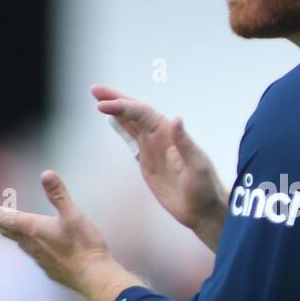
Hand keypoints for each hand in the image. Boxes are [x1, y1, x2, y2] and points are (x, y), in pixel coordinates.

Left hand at [0, 170, 120, 300]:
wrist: (94, 279)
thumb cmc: (85, 247)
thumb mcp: (74, 216)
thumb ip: (59, 195)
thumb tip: (46, 173)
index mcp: (32, 229)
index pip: (0, 216)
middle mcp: (30, 244)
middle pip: (3, 228)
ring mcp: (38, 257)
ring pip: (16, 240)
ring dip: (6, 229)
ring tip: (2, 221)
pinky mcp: (48, 267)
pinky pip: (30, 251)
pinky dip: (24, 241)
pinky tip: (33, 242)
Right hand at [93, 84, 228, 250]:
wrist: (202, 210)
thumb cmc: (204, 189)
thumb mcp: (197, 167)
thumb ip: (185, 144)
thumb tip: (176, 119)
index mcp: (170, 135)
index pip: (143, 113)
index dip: (123, 106)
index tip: (103, 105)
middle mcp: (161, 137)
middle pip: (135, 112)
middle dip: (116, 100)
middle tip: (95, 89)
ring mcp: (153, 149)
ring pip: (131, 123)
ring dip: (116, 111)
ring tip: (98, 99)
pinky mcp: (148, 162)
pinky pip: (132, 140)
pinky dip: (121, 129)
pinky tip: (112, 121)